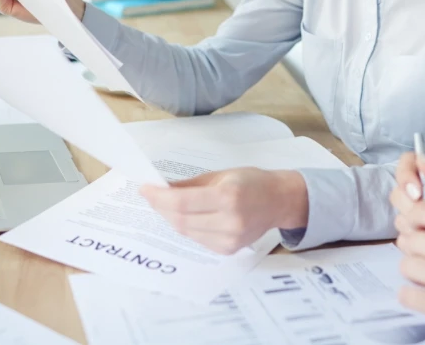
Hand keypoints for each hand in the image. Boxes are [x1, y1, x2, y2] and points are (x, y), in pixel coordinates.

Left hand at [140, 168, 307, 254]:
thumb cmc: (252, 182)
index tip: (145, 189)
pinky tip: (184, 217)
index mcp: (228, 196)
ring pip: (186, 232)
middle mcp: (229, 221)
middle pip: (181, 220)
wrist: (279, 201)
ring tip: (164, 205)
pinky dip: (186, 228)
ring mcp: (230, 239)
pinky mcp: (229, 250)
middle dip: (161, 208)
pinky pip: (198, 239)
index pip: (182, 202)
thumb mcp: (221, 175)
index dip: (159, 197)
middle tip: (150, 196)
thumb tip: (161, 188)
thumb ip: (190, 185)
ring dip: (171, 218)